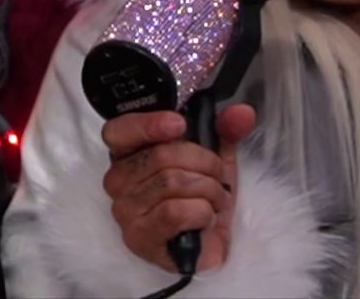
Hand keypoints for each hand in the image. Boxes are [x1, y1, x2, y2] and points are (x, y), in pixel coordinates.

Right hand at [100, 105, 255, 274]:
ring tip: (214, 201)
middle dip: (204, 164)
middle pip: (160, 155)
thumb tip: (242, 113)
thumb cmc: (202, 199)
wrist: (210, 247)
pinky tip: (205, 220)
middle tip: (218, 179)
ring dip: (208, 191)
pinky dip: (203, 213)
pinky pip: (175, 211)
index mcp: (129, 154)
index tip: (179, 124)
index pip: (118, 130)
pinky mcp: (138, 237)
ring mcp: (124, 210)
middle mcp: (117, 180)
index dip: (146, 124)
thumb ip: (225, 131)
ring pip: (172, 183)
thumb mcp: (216, 158)